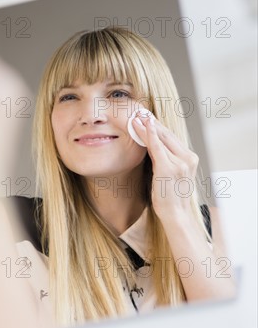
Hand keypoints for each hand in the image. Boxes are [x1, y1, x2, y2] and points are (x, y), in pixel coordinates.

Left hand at [132, 106, 198, 220]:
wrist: (176, 215)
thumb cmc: (171, 198)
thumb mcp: (172, 176)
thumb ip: (166, 160)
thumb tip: (153, 147)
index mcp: (190, 159)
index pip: (172, 139)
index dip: (159, 127)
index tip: (148, 117)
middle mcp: (188, 158)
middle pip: (167, 136)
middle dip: (152, 123)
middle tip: (140, 112)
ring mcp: (180, 163)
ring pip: (161, 139)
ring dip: (147, 126)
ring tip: (136, 117)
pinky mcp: (169, 167)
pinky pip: (157, 147)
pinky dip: (149, 135)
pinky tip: (143, 125)